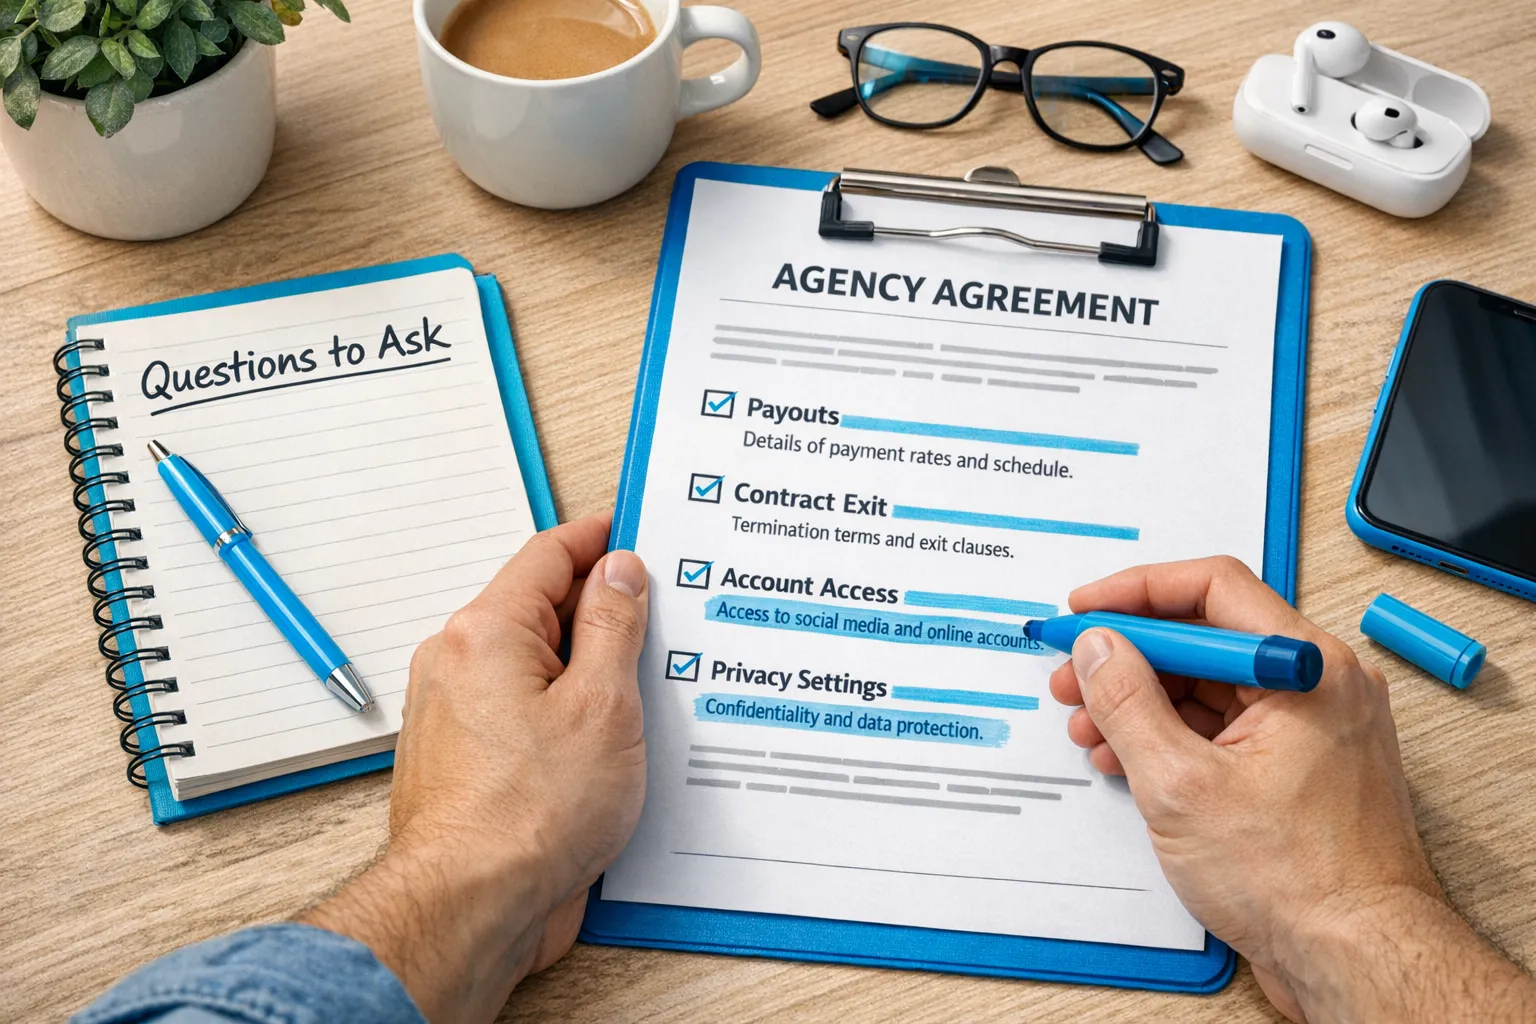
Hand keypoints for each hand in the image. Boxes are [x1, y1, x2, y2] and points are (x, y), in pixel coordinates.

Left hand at [301, 512, 648, 1022]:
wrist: (471, 908)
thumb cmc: (528, 816)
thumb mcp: (603, 704)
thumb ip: (614, 625)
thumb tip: (620, 572)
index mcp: (486, 631)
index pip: (549, 554)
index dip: (603, 538)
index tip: (642, 534)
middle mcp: (459, 663)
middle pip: (542, 608)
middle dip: (606, 609)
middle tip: (666, 616)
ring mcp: (460, 714)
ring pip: (538, 665)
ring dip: (593, 670)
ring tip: (651, 685)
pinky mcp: (472, 760)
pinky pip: (527, 713)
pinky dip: (570, 713)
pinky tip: (614, 738)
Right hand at [1050, 556, 1533, 1022]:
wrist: (1355, 960)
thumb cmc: (1301, 883)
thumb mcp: (1182, 785)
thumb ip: (1128, 703)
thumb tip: (1097, 648)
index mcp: (1308, 669)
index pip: (1213, 587)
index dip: (1136, 593)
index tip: (1085, 610)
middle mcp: (1317, 687)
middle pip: (1206, 637)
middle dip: (1129, 656)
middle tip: (1073, 675)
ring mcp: (1310, 728)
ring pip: (1208, 685)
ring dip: (1140, 701)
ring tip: (1089, 728)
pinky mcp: (1295, 767)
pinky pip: (1223, 726)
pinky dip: (1169, 736)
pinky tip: (1125, 758)